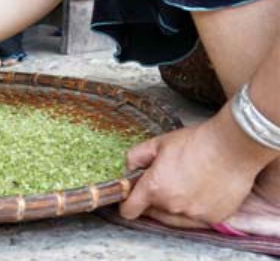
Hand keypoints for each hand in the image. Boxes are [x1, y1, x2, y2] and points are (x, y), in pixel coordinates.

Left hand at [120, 111, 270, 226]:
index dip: (128, 203)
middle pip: (153, 212)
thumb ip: (135, 157)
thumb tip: (129, 169)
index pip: (130, 210)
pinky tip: (201, 189)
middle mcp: (172, 206)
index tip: (132, 197)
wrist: (232, 147)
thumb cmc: (196, 142)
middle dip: (154, 200)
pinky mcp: (214, 218)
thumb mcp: (157, 143)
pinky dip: (196, 208)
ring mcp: (194, 214)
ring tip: (186, 182)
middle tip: (166, 180)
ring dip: (175, 205)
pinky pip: (197, 218)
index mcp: (154, 188)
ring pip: (175, 217)